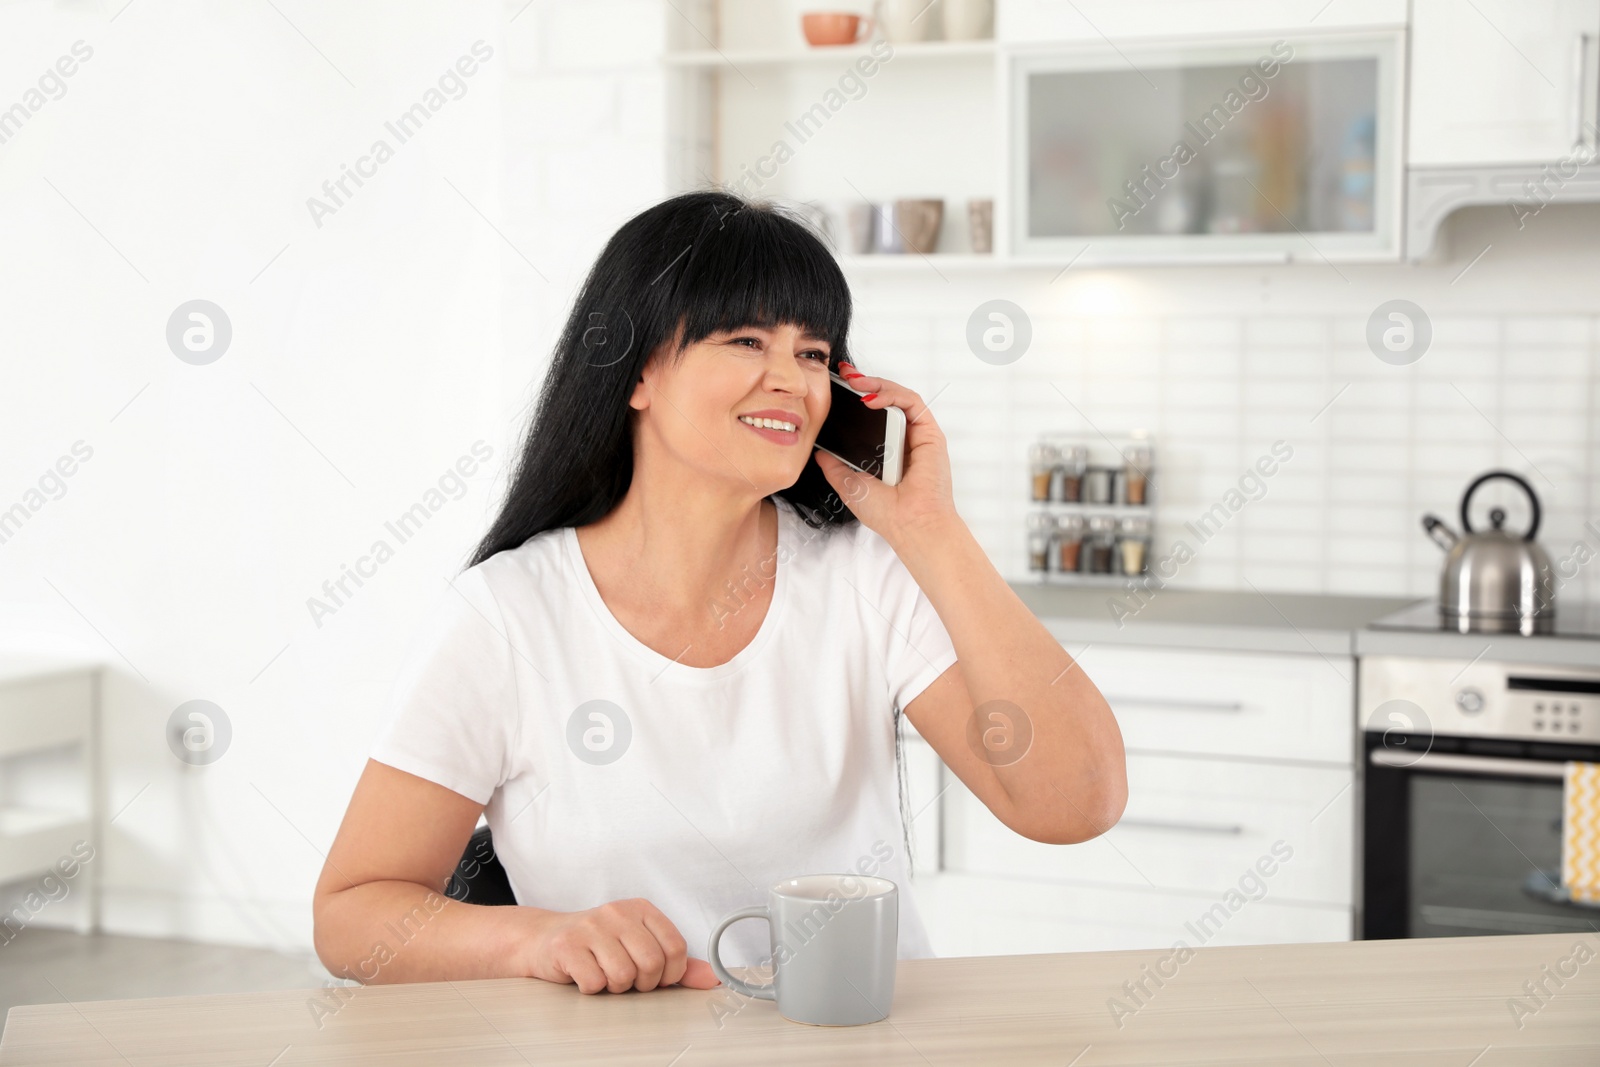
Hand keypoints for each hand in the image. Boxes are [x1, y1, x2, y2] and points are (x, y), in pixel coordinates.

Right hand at [522, 898, 721, 993]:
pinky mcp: (567, 945)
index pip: (675, 946)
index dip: (670, 973)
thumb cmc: (598, 945)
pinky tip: (585, 974)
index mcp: (641, 909)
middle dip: (642, 983)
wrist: (546, 939)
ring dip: (615, 986)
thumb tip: (713, 978)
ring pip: (623, 975)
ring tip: (605, 975)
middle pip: (651, 963)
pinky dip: (592, 988)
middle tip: (627, 978)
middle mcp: (617, 912)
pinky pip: (595, 982)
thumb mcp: (640, 946)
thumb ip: (678, 963)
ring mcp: (591, 926)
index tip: (658, 977)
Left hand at [814, 362, 958, 544]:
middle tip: (844, 375)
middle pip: (885, 400)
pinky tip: (872, 399)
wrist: (909, 525)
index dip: (856, 397)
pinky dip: (892, 395)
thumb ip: (834, 466)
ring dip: (876, 384)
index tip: (837, 386)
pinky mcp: (930, 433)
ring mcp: (916, 435)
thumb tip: (819, 450)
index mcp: (885, 451)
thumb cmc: (886, 512)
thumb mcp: (848, 485)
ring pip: (898, 397)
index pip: (871, 415)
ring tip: (855, 382)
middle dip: (864, 383)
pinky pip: (912, 403)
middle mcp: (902, 440)